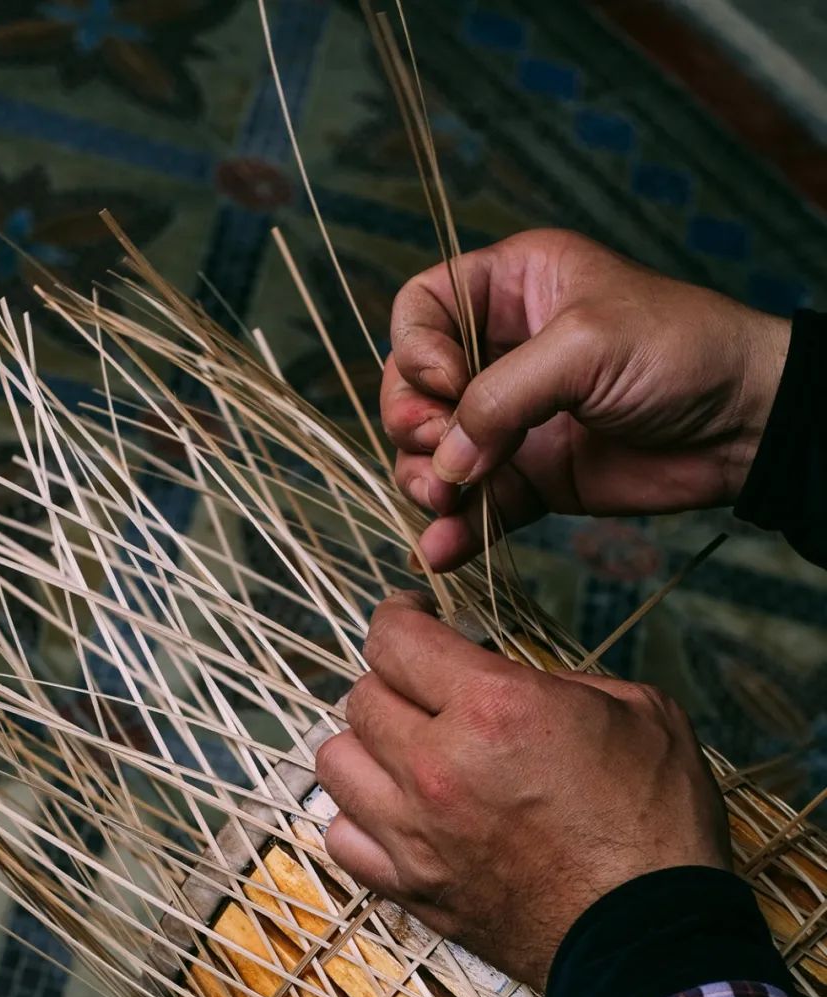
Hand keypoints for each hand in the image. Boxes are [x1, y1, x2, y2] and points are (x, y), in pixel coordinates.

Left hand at [315, 593, 730, 988]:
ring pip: (336, 763)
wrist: (652, 939)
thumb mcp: (638, 713)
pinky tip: (395, 812)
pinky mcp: (410, 889)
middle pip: (361, 697)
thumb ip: (562, 682)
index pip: (394, 640)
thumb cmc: (658, 827)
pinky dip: (358, 818)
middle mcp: (436, 766)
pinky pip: (341, 837)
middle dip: (393, 682)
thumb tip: (518, 681)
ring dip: (366, 746)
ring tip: (403, 750)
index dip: (399, 618)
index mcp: (493, 708)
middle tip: (426, 690)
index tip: (411, 619)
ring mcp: (414, 834)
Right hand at [382, 229, 789, 570]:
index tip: (449, 384)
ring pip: (434, 453)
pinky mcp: (530, 477)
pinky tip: (442, 549)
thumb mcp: (585, 347)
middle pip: (413, 388)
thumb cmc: (681, 350)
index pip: (421, 309)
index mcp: (512, 287)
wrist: (743, 424)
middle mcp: (500, 350)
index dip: (416, 350)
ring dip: (425, 482)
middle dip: (413, 425)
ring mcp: (511, 420)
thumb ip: (503, 397)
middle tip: (442, 454)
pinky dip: (454, 529)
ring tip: (447, 502)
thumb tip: (446, 460)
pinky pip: (474, 504)